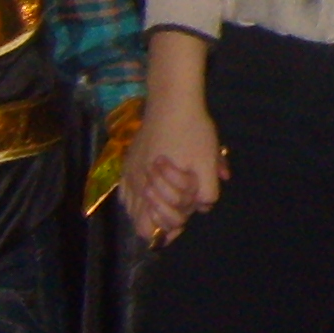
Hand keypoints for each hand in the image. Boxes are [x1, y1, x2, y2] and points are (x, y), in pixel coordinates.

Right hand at [125, 89, 223, 246]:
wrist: (172, 101)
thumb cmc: (192, 132)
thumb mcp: (207, 162)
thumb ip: (207, 191)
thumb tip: (202, 207)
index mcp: (152, 187)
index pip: (149, 229)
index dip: (168, 230)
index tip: (184, 222)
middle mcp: (134, 185)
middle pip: (139, 222)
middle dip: (160, 221)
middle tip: (181, 211)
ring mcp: (127, 173)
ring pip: (131, 208)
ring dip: (149, 209)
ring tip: (170, 200)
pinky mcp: (127, 162)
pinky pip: (126, 191)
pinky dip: (138, 198)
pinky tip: (152, 191)